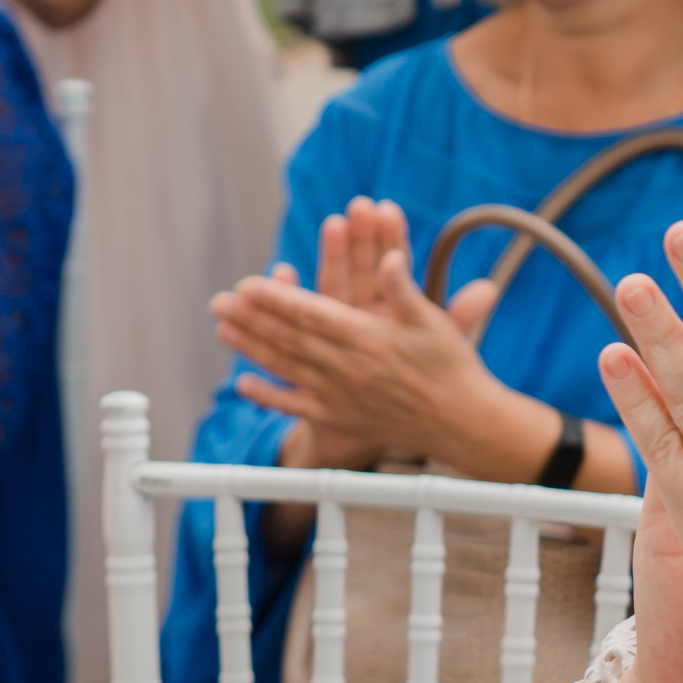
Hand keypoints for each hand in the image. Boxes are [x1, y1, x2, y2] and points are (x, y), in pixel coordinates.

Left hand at [212, 199, 528, 475]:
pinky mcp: (341, 418)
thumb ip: (405, 290)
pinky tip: (244, 384)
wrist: (463, 424)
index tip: (249, 284)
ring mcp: (340, 396)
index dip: (277, 298)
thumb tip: (389, 259)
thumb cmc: (453, 368)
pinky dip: (268, 396)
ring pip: (286, 367)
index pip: (312, 314)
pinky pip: (296, 406)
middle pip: (289, 339)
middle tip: (219, 301)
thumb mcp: (435, 322)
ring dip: (251, 348)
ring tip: (223, 329)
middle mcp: (347, 368)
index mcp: (369, 339)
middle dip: (251, 318)